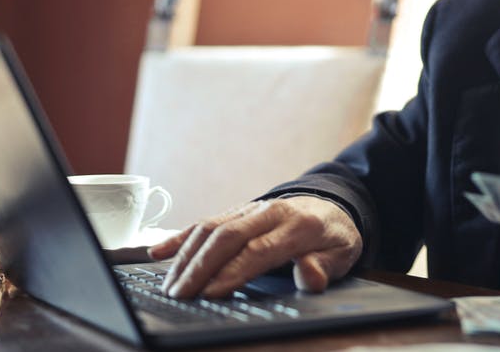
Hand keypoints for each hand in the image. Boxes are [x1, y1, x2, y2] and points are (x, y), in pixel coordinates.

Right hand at [148, 196, 362, 298]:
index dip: (233, 271)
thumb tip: (309, 275)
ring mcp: (251, 208)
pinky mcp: (238, 210)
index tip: (212, 293)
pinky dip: (180, 237)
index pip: (258, 249)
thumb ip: (324, 267)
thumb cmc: (334, 236)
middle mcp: (270, 212)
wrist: (333, 205)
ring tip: (171, 285)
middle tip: (180, 295)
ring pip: (212, 227)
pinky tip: (158, 253)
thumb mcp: (342, 254)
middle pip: (228, 236)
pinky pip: (206, 221)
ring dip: (187, 256)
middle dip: (201, 267)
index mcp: (298, 226)